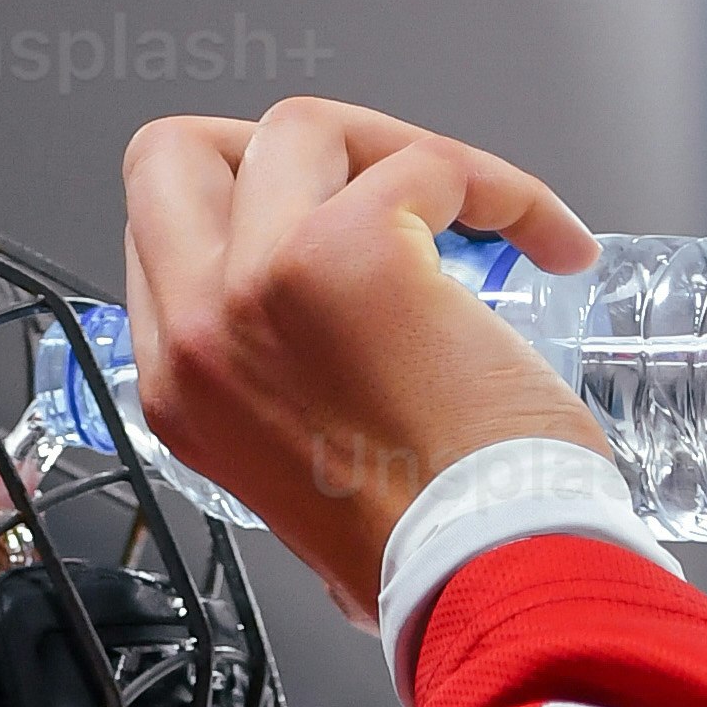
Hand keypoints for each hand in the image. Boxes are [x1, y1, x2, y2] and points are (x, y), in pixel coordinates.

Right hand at [120, 95, 611, 613]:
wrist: (487, 578)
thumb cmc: (430, 552)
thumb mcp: (306, 486)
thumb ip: (290, 406)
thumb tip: (347, 350)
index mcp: (180, 391)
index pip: (157, 237)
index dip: (250, 213)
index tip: (333, 225)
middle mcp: (199, 330)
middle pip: (175, 154)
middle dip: (285, 151)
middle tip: (382, 184)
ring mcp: (261, 281)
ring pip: (301, 128)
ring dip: (402, 153)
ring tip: (479, 216)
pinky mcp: (353, 249)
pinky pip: (428, 161)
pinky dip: (504, 189)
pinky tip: (548, 242)